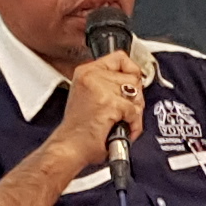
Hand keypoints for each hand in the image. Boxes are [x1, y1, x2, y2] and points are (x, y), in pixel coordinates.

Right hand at [50, 49, 151, 178]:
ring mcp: (100, 88)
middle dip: (135, 96)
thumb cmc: (79, 130)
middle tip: (125, 111)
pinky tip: (123, 129)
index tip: (133, 85)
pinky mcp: (108, 103)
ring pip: (136, 92)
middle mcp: (91, 76)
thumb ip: (109, 83)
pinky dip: (134, 124)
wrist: (70, 148)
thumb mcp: (90, 96)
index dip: (132, 71)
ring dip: (135, 111)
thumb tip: (134, 79)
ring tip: (122, 121)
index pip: (120, 57)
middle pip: (132, 76)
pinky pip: (134, 110)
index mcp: (86, 72)